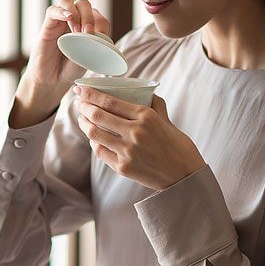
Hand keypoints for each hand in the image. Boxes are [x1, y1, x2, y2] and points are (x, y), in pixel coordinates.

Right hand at [9, 0, 111, 129]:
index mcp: (87, 26)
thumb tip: (99, 34)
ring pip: (67, 1)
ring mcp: (60, 21)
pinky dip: (61, 11)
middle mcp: (74, 20)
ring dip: (76, 13)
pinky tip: (67, 17)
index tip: (102, 37)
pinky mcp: (48, 25)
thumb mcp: (88, 56)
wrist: (53, 80)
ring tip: (77, 30)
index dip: (101, 24)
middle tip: (88, 33)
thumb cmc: (71, 68)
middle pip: (83, 4)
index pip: (98, 16)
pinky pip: (52, 10)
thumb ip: (94, 43)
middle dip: (88, 17)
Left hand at [73, 86, 205, 189]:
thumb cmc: (179, 147)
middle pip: (98, 115)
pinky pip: (100, 152)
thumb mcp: (168, 121)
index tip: (80, 89)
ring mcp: (128, 151)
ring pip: (95, 134)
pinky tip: (93, 138)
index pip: (110, 101)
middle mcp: (135, 132)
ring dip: (85, 124)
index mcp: (146, 116)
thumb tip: (144, 92)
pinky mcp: (123, 167)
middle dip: (83, 106)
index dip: (90, 94)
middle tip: (79, 102)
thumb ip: (154, 106)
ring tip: (83, 119)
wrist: (185, 176)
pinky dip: (94, 143)